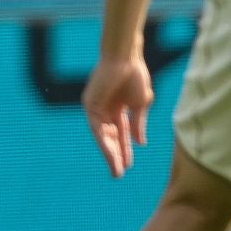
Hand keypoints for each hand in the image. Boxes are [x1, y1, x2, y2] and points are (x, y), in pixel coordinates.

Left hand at [83, 54, 151, 177]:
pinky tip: (111, 154)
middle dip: (115, 155)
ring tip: (116, 170)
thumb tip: (140, 143)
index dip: (125, 149)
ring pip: (102, 136)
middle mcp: (105, 110)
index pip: (120, 134)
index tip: (128, 166)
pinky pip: (96, 128)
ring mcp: (96, 107)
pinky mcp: (90, 105)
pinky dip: (104, 142)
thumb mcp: (140, 104)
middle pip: (110, 138)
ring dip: (109, 153)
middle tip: (119, 174)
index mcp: (118, 108)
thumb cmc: (135, 75)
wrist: (126, 57)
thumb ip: (138, 124)